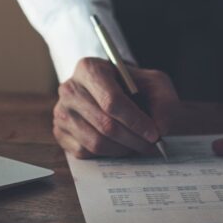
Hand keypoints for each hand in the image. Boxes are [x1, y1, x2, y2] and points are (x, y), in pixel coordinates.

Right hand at [53, 57, 179, 157]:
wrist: (115, 90)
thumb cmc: (134, 86)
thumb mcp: (154, 84)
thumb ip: (162, 102)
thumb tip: (159, 127)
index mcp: (89, 68)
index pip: (112, 101)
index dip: (135, 121)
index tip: (154, 133)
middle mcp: (69, 89)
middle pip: (105, 124)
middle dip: (134, 139)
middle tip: (152, 145)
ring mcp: (61, 112)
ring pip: (95, 142)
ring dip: (123, 149)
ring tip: (139, 146)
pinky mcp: (60, 132)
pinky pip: (85, 152)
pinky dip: (108, 154)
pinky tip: (120, 145)